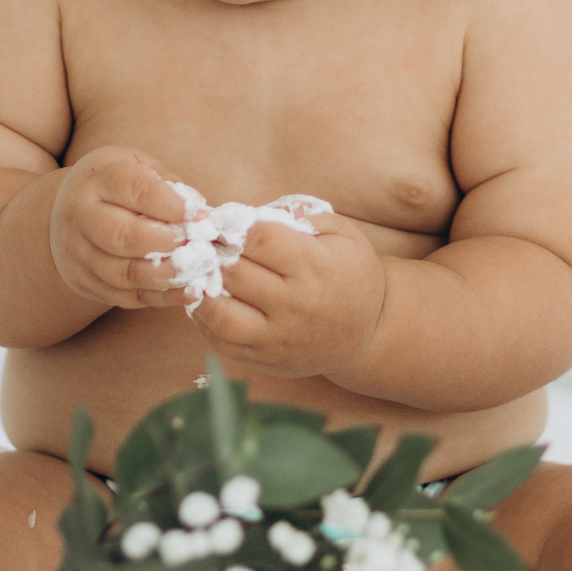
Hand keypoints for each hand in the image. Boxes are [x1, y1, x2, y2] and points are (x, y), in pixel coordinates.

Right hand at [49, 147, 190, 310]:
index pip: (133, 188)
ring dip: (166, 276)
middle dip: (165, 243)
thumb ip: (169, 186)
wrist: (67, 211)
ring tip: (197, 271)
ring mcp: (77, 253)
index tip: (201, 215)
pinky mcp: (84, 281)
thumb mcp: (139, 167)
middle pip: (122, 236)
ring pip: (122, 273)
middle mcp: (80, 215)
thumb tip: (203, 214)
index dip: (171, 204)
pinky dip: (161, 298)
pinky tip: (188, 292)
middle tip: (197, 245)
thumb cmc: (116, 187)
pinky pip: (124, 296)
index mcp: (98, 179)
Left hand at [188, 213, 387, 379]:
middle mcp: (296, 303)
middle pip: (235, 272)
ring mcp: (279, 336)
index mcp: (315, 266)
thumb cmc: (352, 275)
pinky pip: (222, 342)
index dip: (234, 225)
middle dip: (215, 253)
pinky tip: (205, 301)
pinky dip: (204, 321)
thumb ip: (304, 215)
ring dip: (202, 290)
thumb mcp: (343, 235)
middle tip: (207, 245)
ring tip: (202, 275)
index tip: (225, 223)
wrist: (369, 333)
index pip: (259, 239)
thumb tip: (257, 211)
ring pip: (221, 313)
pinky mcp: (267, 359)